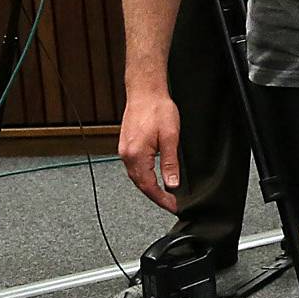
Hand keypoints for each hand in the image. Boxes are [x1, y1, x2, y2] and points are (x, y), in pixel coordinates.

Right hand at [119, 90, 182, 211]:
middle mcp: (126, 154)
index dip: (162, 199)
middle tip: (171, 203)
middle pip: (140, 184)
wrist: (145, 91)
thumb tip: (172, 183)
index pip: (149, 186)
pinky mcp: (126, 145)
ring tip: (164, 194)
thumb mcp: (170, 137)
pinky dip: (144, 175)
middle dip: (156, 196)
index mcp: (136, 155)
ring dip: (149, 187)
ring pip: (136, 176)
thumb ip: (170, 163)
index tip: (173, 206)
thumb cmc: (157, 109)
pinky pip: (134, 167)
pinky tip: (152, 176)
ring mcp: (125, 150)